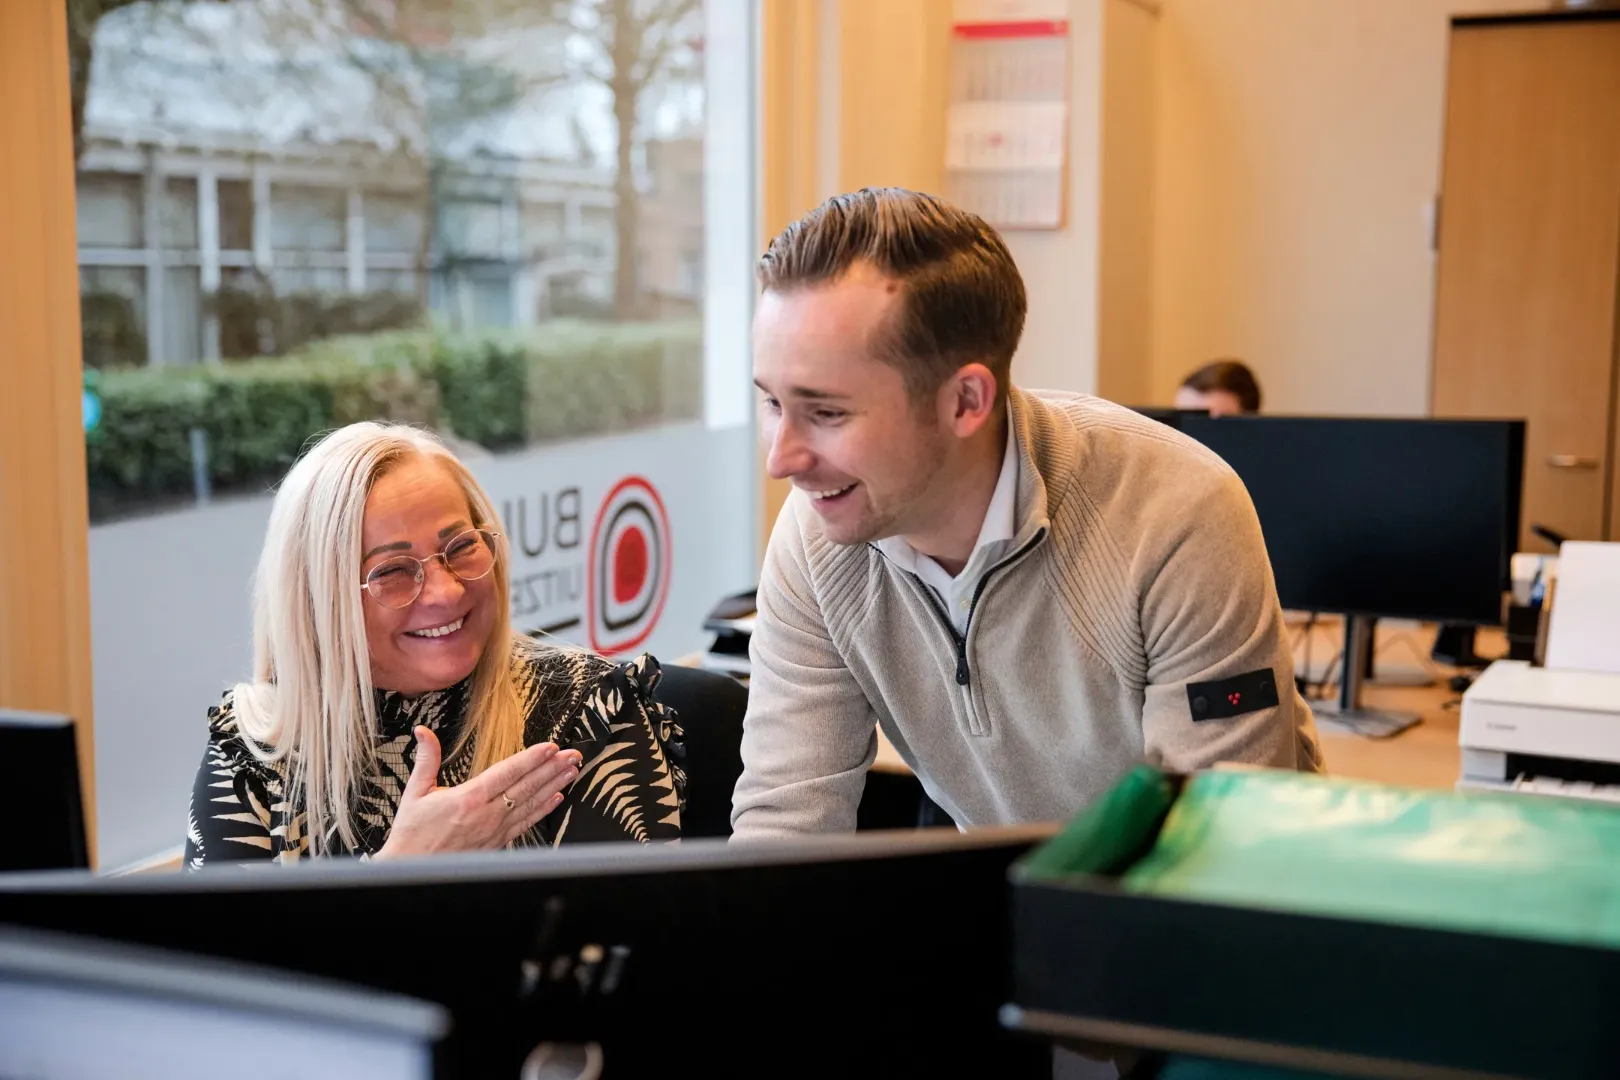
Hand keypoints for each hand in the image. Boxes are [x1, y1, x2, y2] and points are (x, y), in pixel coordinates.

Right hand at [374, 727, 581, 859]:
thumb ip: (427, 759)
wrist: (411, 869)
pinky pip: (526, 824)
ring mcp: (495, 830)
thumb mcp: (415, 792)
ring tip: (571, 771)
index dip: (532, 759)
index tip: (550, 748)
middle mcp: (487, 815)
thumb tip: (424, 732)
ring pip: (531, 804)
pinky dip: (543, 810)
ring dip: (554, 786)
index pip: (508, 773)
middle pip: (526, 787)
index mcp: (469, 799)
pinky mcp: (497, 843)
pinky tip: (557, 799)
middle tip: (572, 755)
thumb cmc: (412, 834)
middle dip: (552, 769)